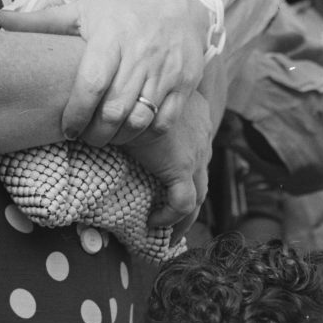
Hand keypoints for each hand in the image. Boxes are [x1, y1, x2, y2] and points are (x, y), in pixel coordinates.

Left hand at [0, 0, 211, 145]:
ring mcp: (164, 73)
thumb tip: (1, 18)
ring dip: (120, 138)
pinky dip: (147, 135)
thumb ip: (44, 20)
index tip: (67, 131)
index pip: (92, 83)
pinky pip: (164, 122)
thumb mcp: (84, 11)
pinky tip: (133, 134)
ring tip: (107, 138)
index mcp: (111, 38)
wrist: (176, 7)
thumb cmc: (122, 13)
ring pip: (140, 120)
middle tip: (85, 139)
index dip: (77, 113)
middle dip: (97, 134)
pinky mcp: (183, 86)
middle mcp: (140, 56)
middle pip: (115, 109)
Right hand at [124, 88, 212, 239]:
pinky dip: (171, 216)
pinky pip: (183, 202)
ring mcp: (195, 153)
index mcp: (196, 116)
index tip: (171, 186)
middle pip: (202, 178)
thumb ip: (139, 112)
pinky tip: (153, 222)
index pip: (199, 151)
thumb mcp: (138, 99)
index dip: (188, 173)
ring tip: (169, 235)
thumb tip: (122, 121)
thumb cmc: (119, 87)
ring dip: (184, 218)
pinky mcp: (181, 167)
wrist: (119, 87)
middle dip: (191, 203)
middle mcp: (202, 136)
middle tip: (176, 221)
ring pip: (198, 196)